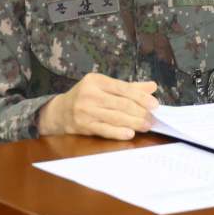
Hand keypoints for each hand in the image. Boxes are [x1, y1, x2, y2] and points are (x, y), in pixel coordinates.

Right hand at [38, 73, 158, 140]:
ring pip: (115, 117)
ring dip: (134, 123)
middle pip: (121, 104)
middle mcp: (89, 94)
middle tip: (152, 119)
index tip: (155, 104)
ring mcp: (85, 111)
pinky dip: (118, 132)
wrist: (59, 112)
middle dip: (140, 112)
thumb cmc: (87, 97)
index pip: (124, 88)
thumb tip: (152, 86)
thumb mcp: (104, 86)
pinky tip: (130, 133)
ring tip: (146, 126)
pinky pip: (104, 130)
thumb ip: (129, 87)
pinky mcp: (82, 126)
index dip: (141, 96)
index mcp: (96, 80)